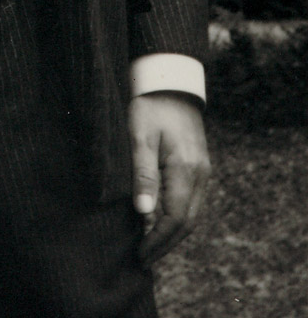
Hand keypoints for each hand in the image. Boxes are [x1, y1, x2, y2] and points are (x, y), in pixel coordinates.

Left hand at [128, 91, 210, 263]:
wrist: (170, 82)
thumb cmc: (150, 106)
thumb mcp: (140, 136)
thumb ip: (143, 174)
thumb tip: (144, 213)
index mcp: (186, 168)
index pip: (176, 218)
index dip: (157, 240)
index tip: (139, 253)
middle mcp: (200, 173)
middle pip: (187, 222)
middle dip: (165, 244)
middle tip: (142, 259)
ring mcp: (202, 170)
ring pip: (191, 214)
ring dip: (172, 233)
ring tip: (149, 247)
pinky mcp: (199, 165)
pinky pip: (191, 201)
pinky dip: (177, 218)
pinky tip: (160, 222)